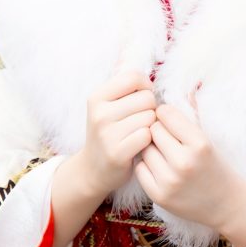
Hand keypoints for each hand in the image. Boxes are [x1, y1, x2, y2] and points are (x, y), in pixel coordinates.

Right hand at [75, 71, 156, 197]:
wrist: (93, 169)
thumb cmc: (109, 131)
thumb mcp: (109, 105)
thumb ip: (127, 88)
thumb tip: (151, 77)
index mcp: (97, 96)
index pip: (134, 77)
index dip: (145, 87)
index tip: (141, 99)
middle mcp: (99, 113)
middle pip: (147, 97)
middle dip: (150, 108)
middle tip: (139, 120)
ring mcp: (106, 133)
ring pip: (150, 116)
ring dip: (150, 125)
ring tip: (138, 132)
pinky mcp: (117, 152)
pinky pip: (147, 135)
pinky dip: (148, 140)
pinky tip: (139, 145)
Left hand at [134, 104, 245, 236]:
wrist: (224, 204)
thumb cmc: (215, 167)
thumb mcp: (207, 141)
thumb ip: (183, 124)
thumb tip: (156, 106)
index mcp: (200, 144)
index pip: (166, 114)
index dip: (165, 114)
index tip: (168, 118)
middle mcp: (184, 162)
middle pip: (153, 130)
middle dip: (158, 130)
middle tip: (167, 138)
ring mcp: (170, 181)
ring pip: (144, 149)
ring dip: (151, 148)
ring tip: (164, 153)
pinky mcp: (159, 196)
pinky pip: (140, 168)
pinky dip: (146, 165)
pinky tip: (159, 167)